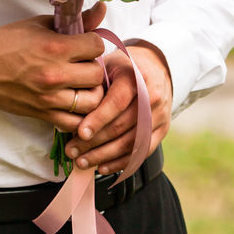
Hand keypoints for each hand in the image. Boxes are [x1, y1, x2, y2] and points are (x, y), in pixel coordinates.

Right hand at [0, 4, 107, 130]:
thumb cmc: (7, 42)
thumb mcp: (40, 24)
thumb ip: (75, 20)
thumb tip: (102, 9)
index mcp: (55, 47)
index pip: (97, 46)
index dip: (93, 43)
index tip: (85, 44)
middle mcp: (55, 74)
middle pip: (97, 74)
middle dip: (93, 66)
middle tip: (82, 64)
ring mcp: (50, 97)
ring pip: (93, 101)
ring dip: (90, 91)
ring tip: (81, 84)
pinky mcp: (43, 114)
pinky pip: (76, 122)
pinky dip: (80, 114)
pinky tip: (73, 102)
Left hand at [65, 44, 171, 174]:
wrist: (154, 67)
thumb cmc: (123, 67)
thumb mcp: (108, 66)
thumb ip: (93, 86)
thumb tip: (70, 112)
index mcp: (136, 77)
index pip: (117, 102)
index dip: (98, 119)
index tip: (79, 132)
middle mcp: (152, 97)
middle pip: (122, 126)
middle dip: (94, 142)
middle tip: (71, 151)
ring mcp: (160, 115)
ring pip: (131, 143)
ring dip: (104, 156)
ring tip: (81, 162)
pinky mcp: (162, 130)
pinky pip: (142, 152)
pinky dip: (120, 162)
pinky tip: (102, 167)